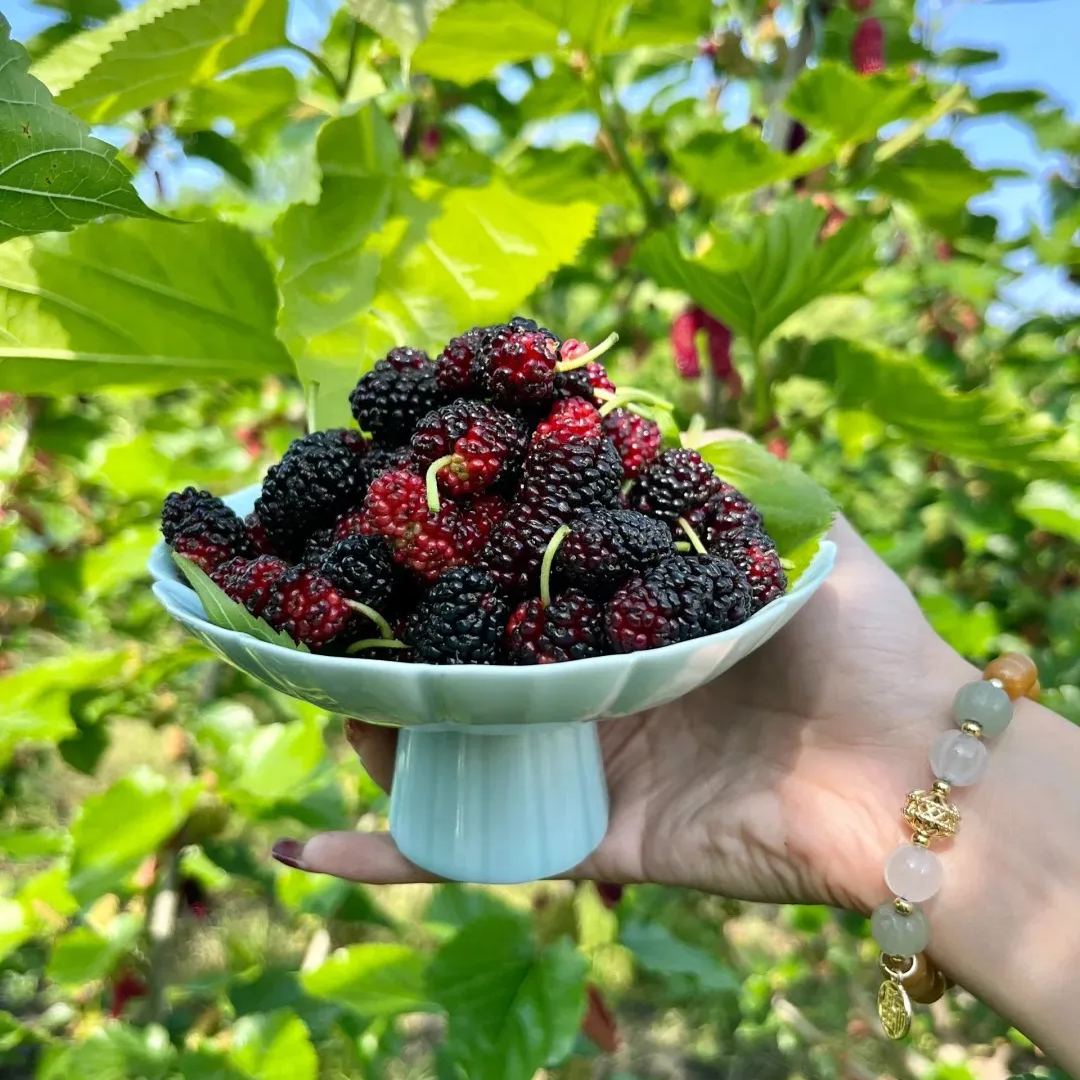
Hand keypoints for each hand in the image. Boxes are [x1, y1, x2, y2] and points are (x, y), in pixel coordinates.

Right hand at [273, 516, 969, 912]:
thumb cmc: (863, 643)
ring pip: (459, 751)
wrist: (911, 773)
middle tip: (331, 600)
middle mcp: (600, 691)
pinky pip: (475, 850)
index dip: (465, 553)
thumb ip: (728, 477)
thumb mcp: (796, 536)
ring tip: (312, 687)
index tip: (398, 510)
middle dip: (404, 639)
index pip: (526, 583)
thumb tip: (648, 413)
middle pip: (481, 665)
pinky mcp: (585, 841)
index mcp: (636, 621)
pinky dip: (392, 853)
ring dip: (377, 733)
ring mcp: (586, 767)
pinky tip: (309, 843)